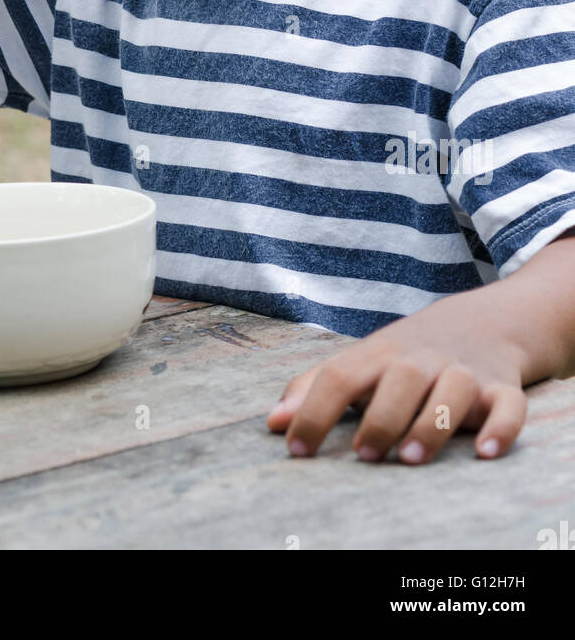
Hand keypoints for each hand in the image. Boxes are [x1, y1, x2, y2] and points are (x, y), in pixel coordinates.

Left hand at [266, 292, 529, 464]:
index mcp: (379, 354)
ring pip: (454, 389)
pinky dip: (501, 427)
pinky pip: (509, 406)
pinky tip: (484, 452)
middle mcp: (421, 359)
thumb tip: (272, 423)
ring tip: (411, 458)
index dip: (314, 411)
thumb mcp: (361, 362)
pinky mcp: (502, 388)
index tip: (297, 451)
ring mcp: (464, 371)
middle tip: (365, 455)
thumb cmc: (405, 355)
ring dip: (433, 423)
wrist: (482, 322)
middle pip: (402, 377)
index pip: (340, 375)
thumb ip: (314, 389)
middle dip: (383, 417)